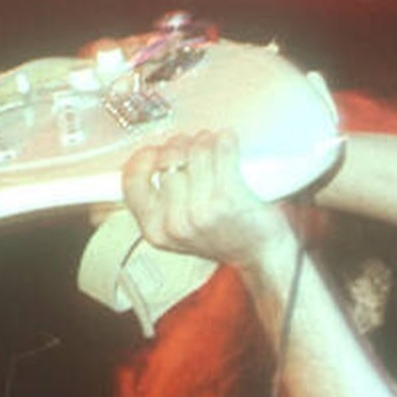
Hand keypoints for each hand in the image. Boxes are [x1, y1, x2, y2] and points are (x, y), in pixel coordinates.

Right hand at [120, 131, 296, 269]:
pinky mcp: (228, 199)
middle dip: (181, 145)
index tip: (156, 151)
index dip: (143, 158)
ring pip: (194, 151)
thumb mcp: (180, 228)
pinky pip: (221, 152)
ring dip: (205, 141)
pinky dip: (226, 141)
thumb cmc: (226, 236)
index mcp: (156, 230)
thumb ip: (161, 200)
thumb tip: (152, 157)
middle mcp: (176, 224)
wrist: (264, 255)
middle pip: (167, 160)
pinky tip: (229, 142)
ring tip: (215, 146)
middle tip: (195, 147)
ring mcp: (202, 212)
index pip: (132, 182)